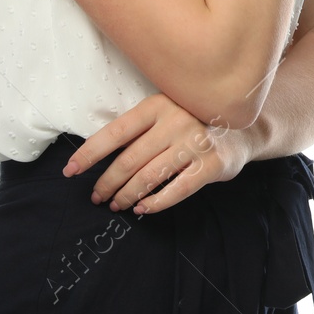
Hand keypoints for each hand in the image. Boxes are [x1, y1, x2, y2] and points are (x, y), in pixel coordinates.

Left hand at [61, 93, 249, 214]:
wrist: (243, 128)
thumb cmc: (193, 120)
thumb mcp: (166, 111)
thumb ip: (140, 127)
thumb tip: (94, 155)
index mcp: (159, 104)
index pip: (115, 132)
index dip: (90, 153)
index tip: (70, 171)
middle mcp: (176, 120)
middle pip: (129, 160)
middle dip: (107, 183)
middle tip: (97, 197)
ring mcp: (196, 143)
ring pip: (149, 177)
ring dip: (127, 195)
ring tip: (116, 204)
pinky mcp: (211, 165)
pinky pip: (176, 190)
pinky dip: (155, 203)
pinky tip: (142, 208)